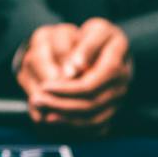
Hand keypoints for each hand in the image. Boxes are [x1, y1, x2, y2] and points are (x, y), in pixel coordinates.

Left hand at [25, 18, 131, 133]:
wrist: (114, 47)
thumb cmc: (101, 36)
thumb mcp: (97, 30)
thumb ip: (87, 46)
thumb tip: (75, 67)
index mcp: (116, 66)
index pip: (89, 86)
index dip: (65, 89)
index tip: (44, 86)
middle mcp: (120, 87)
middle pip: (90, 105)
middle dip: (61, 105)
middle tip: (38, 101)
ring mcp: (117, 101)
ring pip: (93, 120)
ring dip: (66, 120)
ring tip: (44, 114)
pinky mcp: (111, 110)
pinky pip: (95, 126)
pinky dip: (75, 126)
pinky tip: (57, 120)